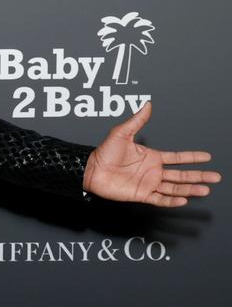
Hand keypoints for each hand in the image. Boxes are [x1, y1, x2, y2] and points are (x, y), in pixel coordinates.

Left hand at [83, 101, 220, 206]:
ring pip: (174, 188)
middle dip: (199, 176)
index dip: (192, 157)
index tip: (207, 157)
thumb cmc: (104, 152)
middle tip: (216, 177)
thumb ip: (137, 121)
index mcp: (152, 157)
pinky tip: (184, 199)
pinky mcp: (141, 194)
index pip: (177, 158)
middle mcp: (153, 171)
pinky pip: (160, 199)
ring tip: (205, 190)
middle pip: (181, 175)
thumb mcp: (121, 133)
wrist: (91, 169)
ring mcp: (148, 183)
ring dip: (190, 189)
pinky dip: (172, 201)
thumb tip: (147, 105)